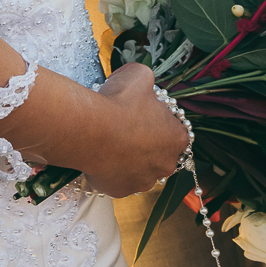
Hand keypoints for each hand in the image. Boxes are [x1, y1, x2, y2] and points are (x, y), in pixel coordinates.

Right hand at [81, 64, 189, 198]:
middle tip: (126, 127)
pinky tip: (101, 154)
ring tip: (110, 140)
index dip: (159, 120)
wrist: (89, 130)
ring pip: (139, 168)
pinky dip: (111, 169)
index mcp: (176, 138)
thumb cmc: (118, 103)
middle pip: (159, 153)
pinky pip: (118, 179)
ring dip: (129, 157)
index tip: (143, 114)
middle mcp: (165, 164)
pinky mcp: (121, 191)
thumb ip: (148, 79)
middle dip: (145, 142)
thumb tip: (144, 83)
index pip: (175, 131)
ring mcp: (143, 181)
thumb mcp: (139, 75)